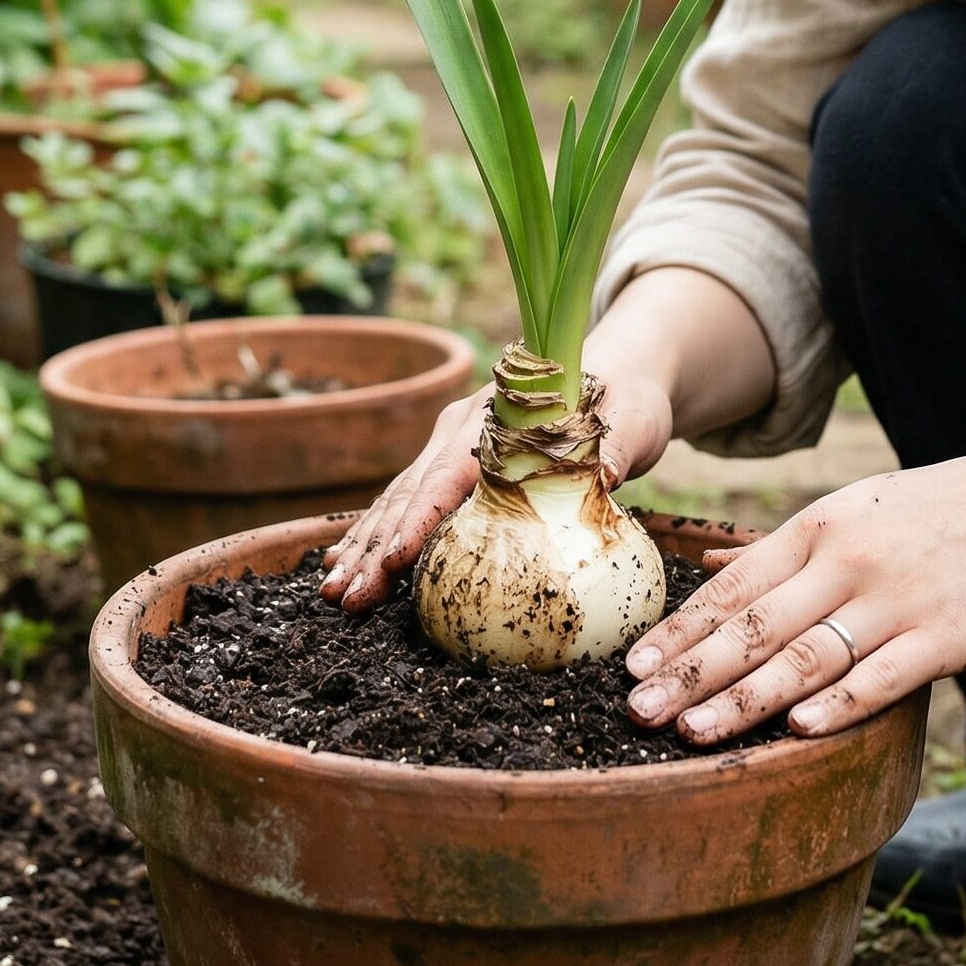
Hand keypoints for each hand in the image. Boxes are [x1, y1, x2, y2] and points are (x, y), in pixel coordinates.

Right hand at [319, 367, 675, 610]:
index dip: (419, 519)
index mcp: (496, 417)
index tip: (393, 561)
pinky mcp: (456, 463)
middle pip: (410, 492)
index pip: (448, 474)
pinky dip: (381, 533)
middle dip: (375, 545)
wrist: (619, 370)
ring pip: (399, 498)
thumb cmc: (626, 398)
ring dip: (366, 544)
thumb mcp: (632, 420)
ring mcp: (452, 444)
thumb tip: (601, 481)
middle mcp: (461, 428)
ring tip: (333, 590)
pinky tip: (355, 564)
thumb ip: (614, 449)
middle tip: (345, 596)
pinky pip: (410, 500)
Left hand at [621, 438, 965, 745]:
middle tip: (636, 712)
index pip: (734, 587)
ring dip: (744, 699)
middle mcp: (848, 560)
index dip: (681, 629)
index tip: (632, 666)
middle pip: (755, 625)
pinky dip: (839, 703)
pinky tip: (799, 730)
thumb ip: (784, 544)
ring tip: (692, 731)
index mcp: (821, 527)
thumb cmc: (940, 511)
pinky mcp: (947, 635)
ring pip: (806, 656)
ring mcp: (897, 599)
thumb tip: (713, 560)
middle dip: (690, 672)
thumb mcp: (856, 507)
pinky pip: (882, 675)